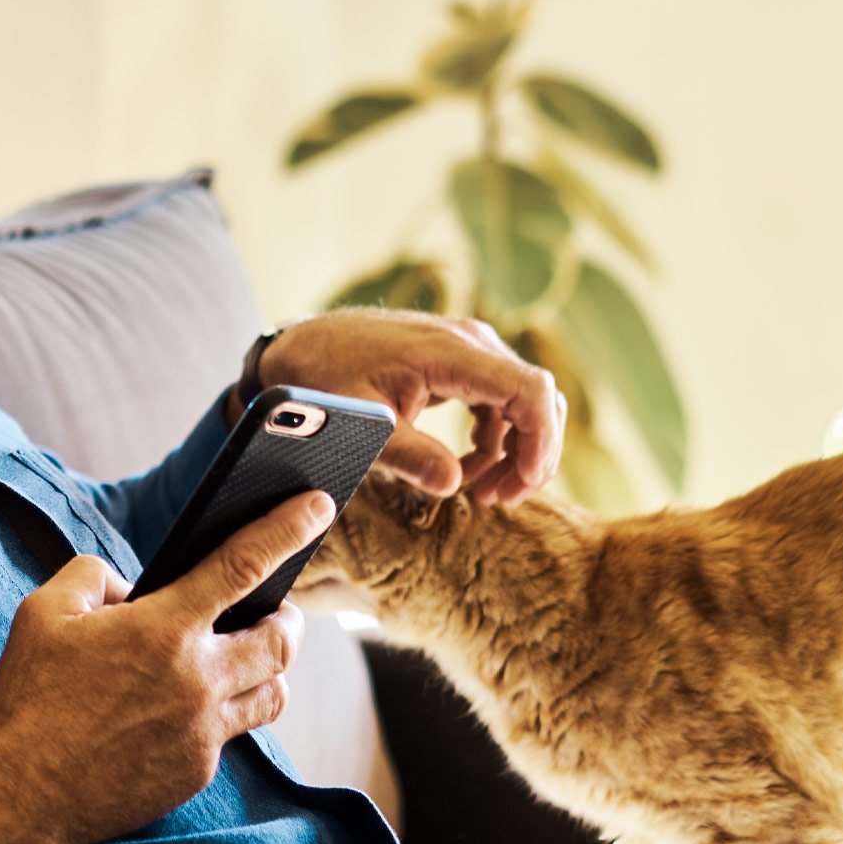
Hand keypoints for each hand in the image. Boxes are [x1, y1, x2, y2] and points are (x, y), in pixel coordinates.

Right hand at [0, 491, 327, 843]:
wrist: (20, 795)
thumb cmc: (29, 697)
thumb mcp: (43, 612)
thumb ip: (94, 576)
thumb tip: (132, 589)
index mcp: (162, 629)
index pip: (244, 565)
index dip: (288, 529)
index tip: (319, 505)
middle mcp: (196, 680)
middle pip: (282, 640)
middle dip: (288, 619)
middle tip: (277, 610)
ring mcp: (202, 731)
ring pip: (274, 694)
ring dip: (269, 670)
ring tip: (245, 659)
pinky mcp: (196, 772)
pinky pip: (231, 734)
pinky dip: (221, 714)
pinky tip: (188, 709)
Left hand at [256, 307, 563, 504]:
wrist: (301, 346)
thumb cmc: (326, 378)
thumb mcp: (363, 423)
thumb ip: (407, 454)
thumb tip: (451, 485)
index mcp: (452, 353)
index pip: (530, 390)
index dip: (541, 439)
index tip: (524, 483)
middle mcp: (470, 344)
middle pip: (536, 398)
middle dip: (530, 453)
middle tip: (502, 499)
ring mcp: (466, 350)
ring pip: (520, 402)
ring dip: (512, 450)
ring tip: (483, 494)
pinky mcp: (458, 363)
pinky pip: (497, 401)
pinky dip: (493, 439)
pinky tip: (467, 469)